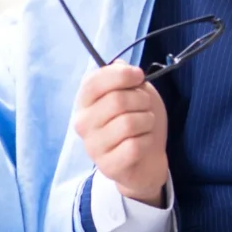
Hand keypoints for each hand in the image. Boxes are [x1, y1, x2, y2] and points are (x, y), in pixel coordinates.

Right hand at [73, 62, 168, 207]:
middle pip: (117, 100)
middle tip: (145, 106)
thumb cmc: (139, 121)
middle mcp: (83, 123)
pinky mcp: (107, 166)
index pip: (94, 81)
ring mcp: (93, 147)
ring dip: (147, 121)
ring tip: (145, 125)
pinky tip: (143, 143)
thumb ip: (125, 78)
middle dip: (141, 100)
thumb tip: (120, 65)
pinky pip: (134, 146)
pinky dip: (147, 141)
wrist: (148, 159)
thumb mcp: (135, 93)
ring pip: (129, 123)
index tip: (139, 76)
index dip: (121, 75)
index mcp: (85, 102)